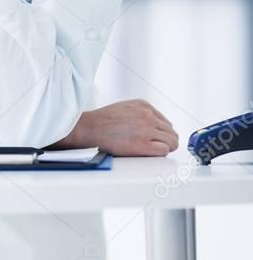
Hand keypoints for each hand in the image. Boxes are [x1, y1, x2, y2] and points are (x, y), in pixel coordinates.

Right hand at [50, 99, 178, 156]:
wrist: (89, 128)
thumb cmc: (102, 121)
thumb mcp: (125, 108)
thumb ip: (141, 114)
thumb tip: (154, 127)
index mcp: (144, 106)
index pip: (165, 122)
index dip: (161, 133)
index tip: (155, 140)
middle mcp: (148, 116)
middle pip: (171, 133)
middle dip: (166, 141)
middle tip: (156, 148)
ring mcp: (146, 130)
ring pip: (171, 142)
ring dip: (164, 148)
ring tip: (152, 152)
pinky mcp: (143, 144)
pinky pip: (164, 151)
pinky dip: (159, 154)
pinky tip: (149, 154)